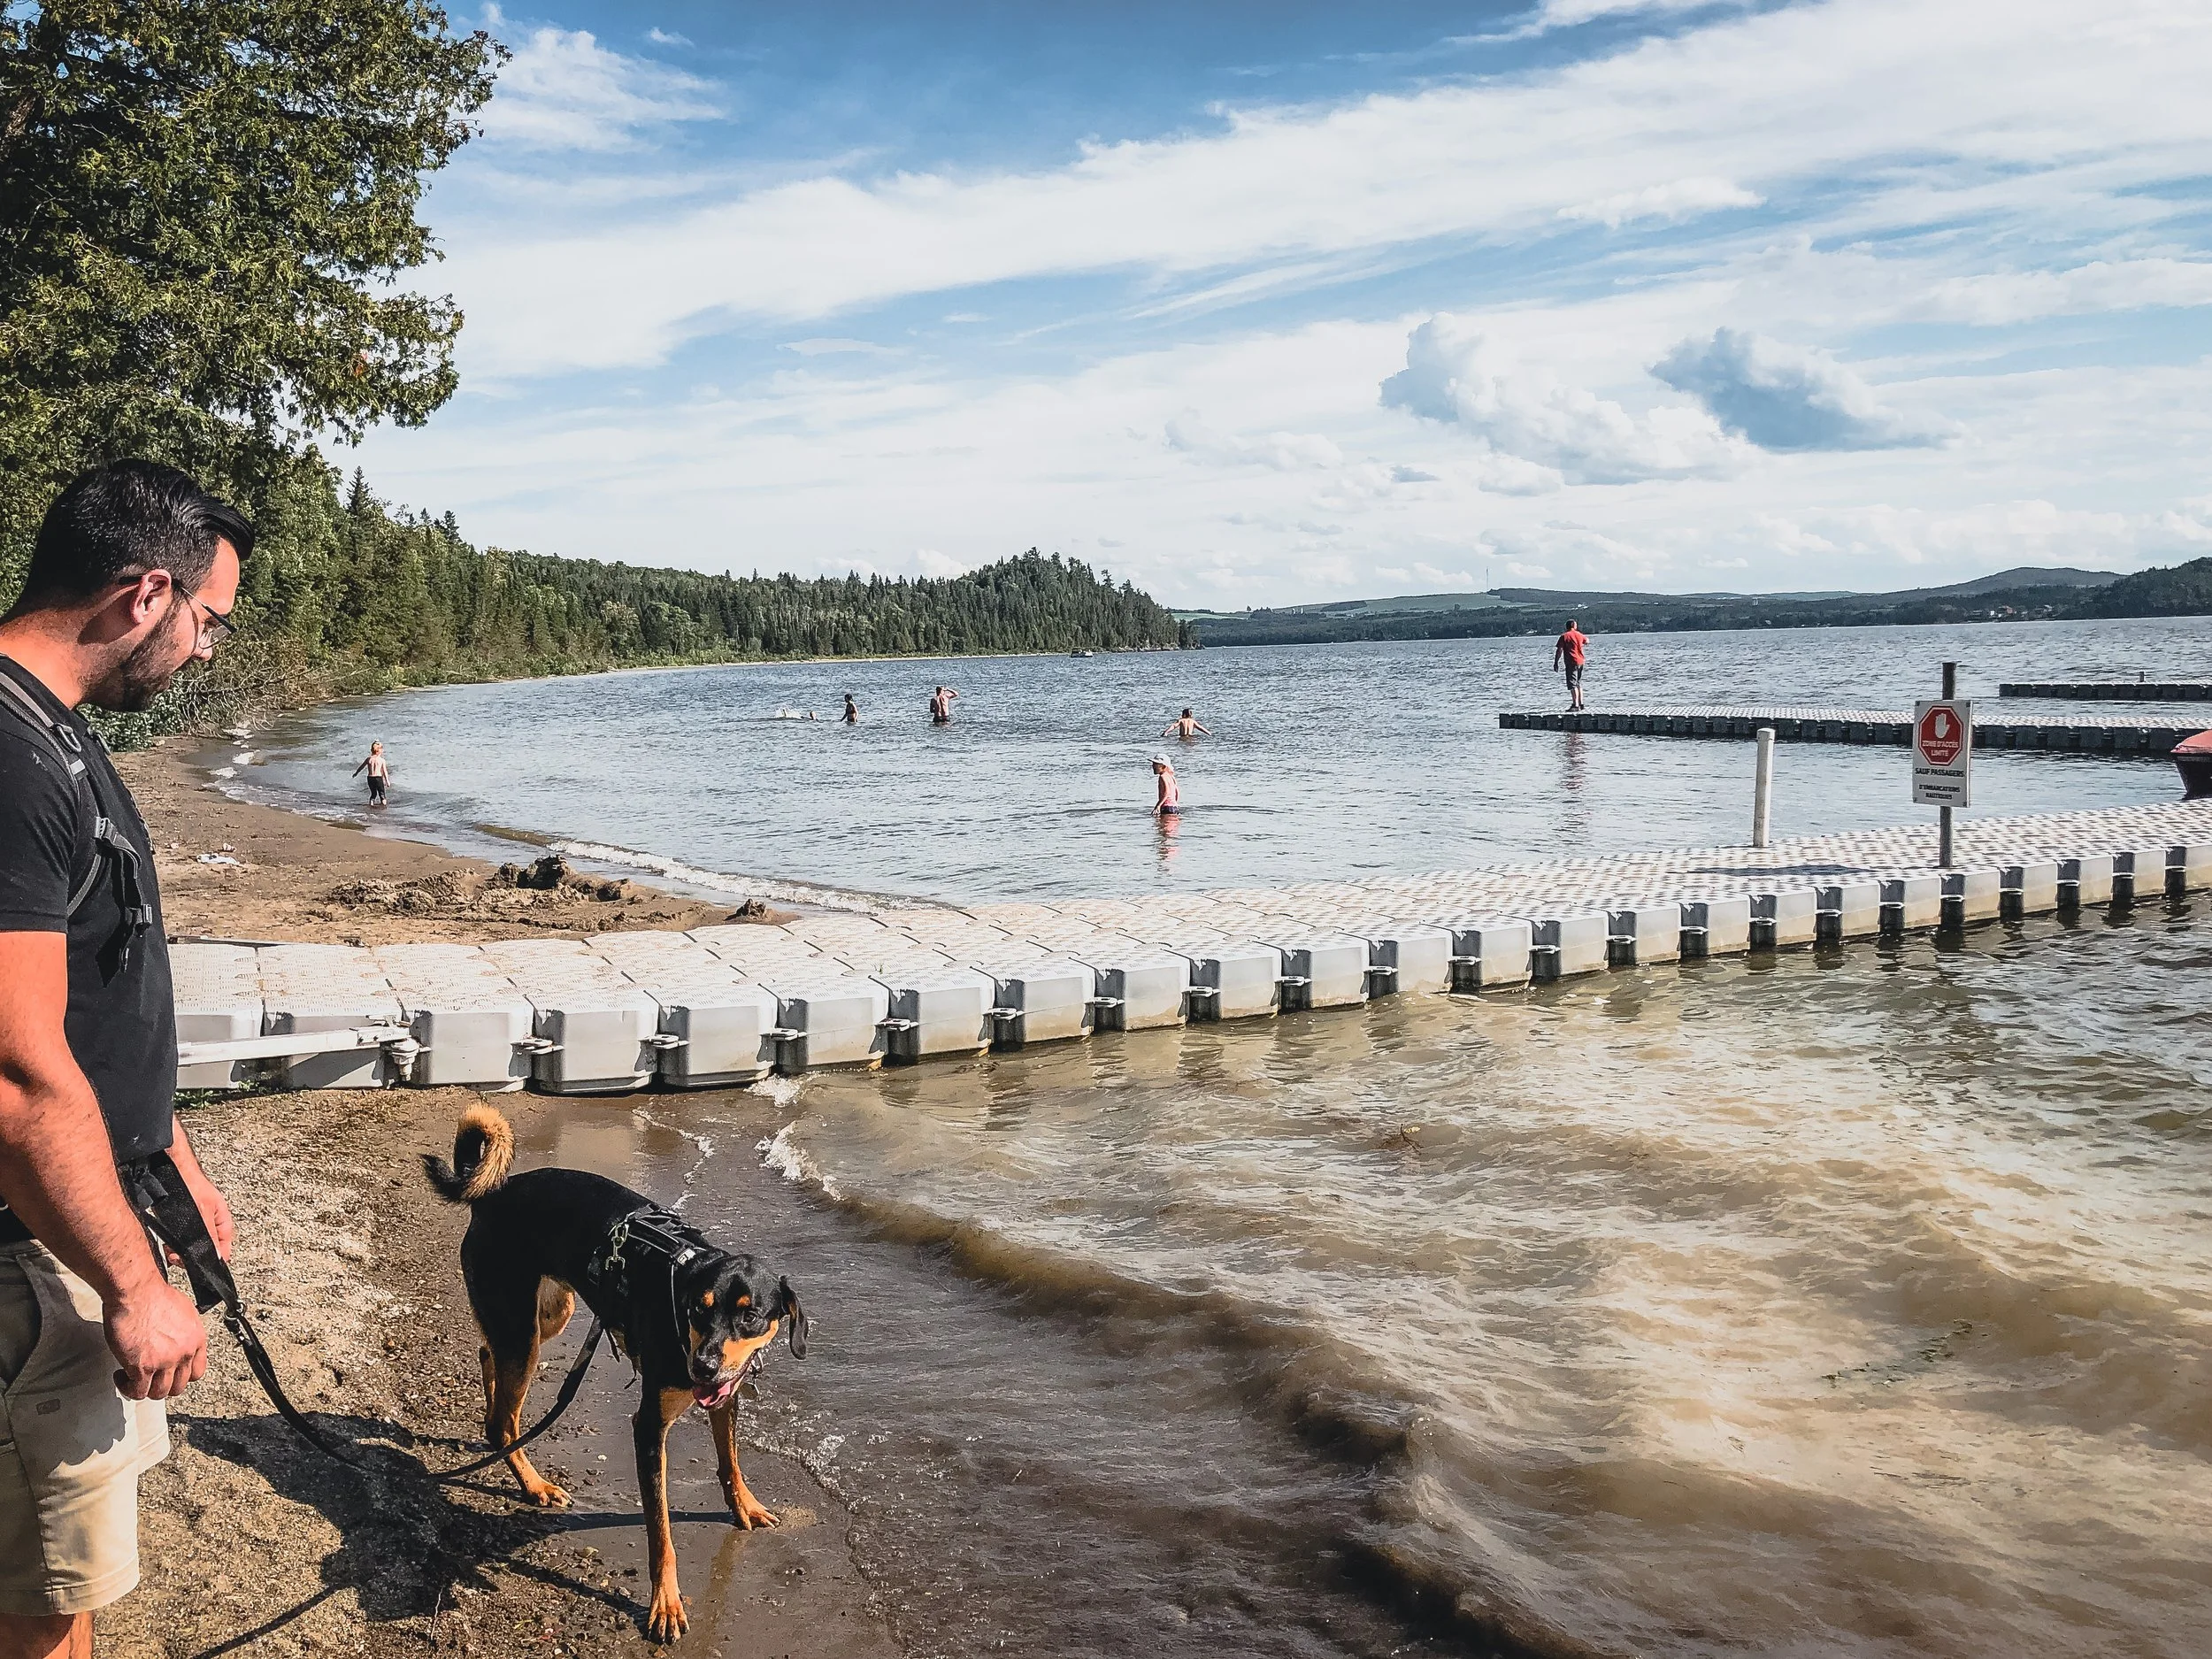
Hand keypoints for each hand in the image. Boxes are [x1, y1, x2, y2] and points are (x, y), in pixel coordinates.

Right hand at [105, 1280, 207, 1400]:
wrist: (136, 1291)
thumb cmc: (153, 1295)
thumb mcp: (183, 1312)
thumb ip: (183, 1332)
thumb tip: (177, 1340)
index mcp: (195, 1340)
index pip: (197, 1372)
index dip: (181, 1376)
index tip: (170, 1374)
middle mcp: (183, 1353)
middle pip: (179, 1386)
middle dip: (162, 1385)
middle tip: (150, 1378)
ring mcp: (164, 1362)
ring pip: (159, 1393)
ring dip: (145, 1389)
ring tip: (134, 1378)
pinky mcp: (141, 1367)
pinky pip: (137, 1391)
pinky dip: (128, 1388)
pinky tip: (122, 1376)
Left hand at [177, 1163, 235, 1260]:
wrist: (171, 1171)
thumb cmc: (191, 1185)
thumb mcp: (202, 1213)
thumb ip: (209, 1236)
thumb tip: (217, 1257)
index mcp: (222, 1221)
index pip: (224, 1247)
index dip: (213, 1259)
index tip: (200, 1266)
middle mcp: (210, 1224)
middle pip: (206, 1250)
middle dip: (192, 1257)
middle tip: (180, 1258)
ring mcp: (195, 1225)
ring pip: (191, 1247)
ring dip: (180, 1252)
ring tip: (171, 1252)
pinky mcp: (180, 1225)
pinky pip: (179, 1241)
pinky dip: (172, 1246)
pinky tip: (166, 1246)